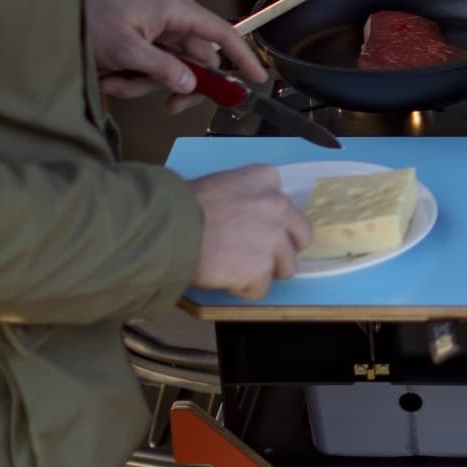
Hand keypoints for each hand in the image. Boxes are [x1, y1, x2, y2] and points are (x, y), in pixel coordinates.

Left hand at [85, 0, 266, 108]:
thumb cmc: (92, 19)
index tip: (257, 80)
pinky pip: (153, 73)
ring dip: (145, 85)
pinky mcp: (145, 48)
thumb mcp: (125, 47)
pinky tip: (110, 77)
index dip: (243, 57)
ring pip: (173, 73)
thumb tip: (190, 84)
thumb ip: (161, 68)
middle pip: (198, 63)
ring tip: (115, 80)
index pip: (222, 35)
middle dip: (179, 86)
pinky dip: (133, 82)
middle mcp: (175, 23)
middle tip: (171, 106)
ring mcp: (160, 37)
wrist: (60, 14)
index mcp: (178, 12)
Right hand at [188, 164, 310, 298]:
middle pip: (299, 239)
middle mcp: (279, 206)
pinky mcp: (261, 269)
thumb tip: (250, 218)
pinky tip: (223, 275)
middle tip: (251, 255)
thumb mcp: (223, 185)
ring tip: (233, 265)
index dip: (272, 224)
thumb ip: (247, 198)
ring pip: (286, 267)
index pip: (288, 208)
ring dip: (262, 271)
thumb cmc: (184, 206)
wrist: (168, 228)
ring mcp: (273, 239)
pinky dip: (243, 287)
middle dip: (280, 250)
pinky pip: (260, 288)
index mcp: (268, 179)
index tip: (251, 230)